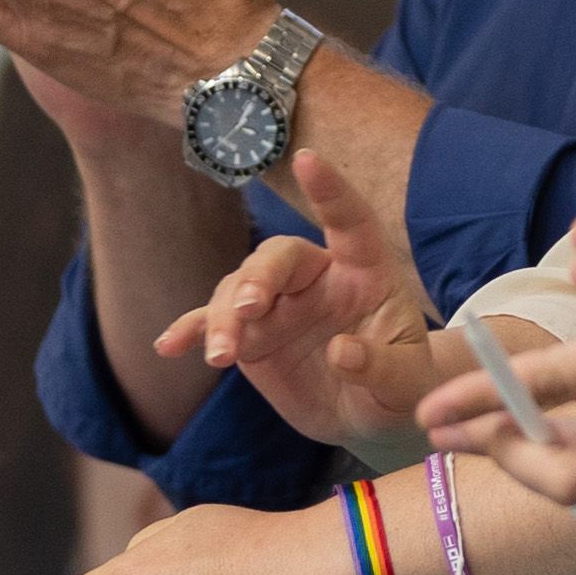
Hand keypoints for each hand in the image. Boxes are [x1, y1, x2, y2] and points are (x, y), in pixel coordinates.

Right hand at [156, 152, 449, 463]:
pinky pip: (215, 323)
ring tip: (221, 356)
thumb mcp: (406, 383)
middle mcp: (317, 278)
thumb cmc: (399, 388)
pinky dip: (193, 331)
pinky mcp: (251, 334)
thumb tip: (340, 351)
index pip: (350, 222)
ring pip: (239, 290)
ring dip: (225, 318)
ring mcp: (278, 304)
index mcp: (365, 273)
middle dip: (259, 277)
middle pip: (280, 257)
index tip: (306, 159)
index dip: (330, 191)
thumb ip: (380, 366)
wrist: (369, 416)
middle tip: (248, 308)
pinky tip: (169, 345)